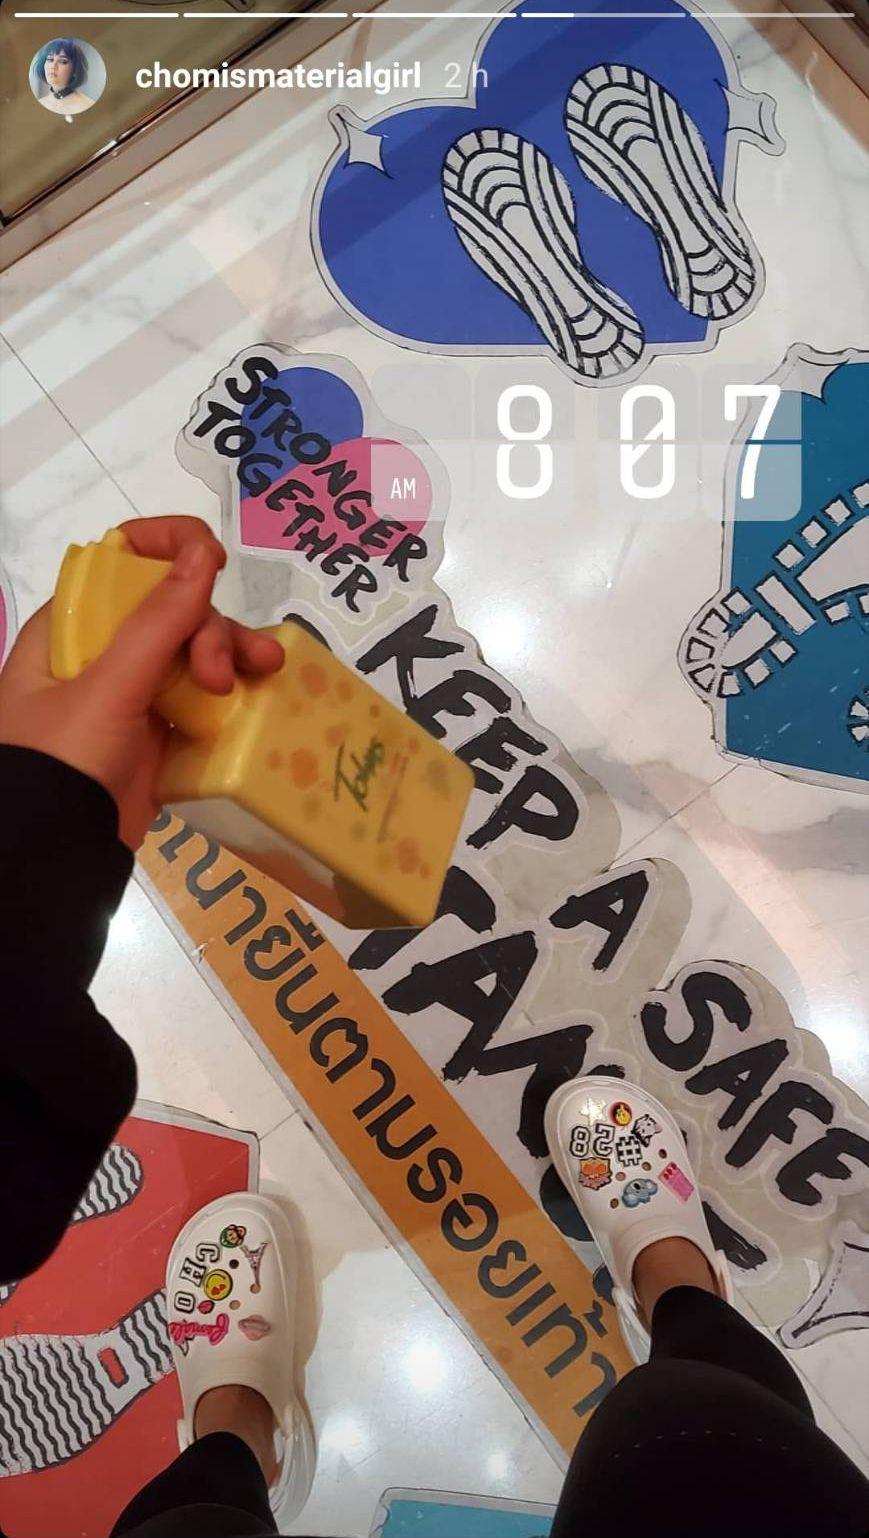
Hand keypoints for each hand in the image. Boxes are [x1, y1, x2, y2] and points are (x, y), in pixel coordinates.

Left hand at [0, 517, 283, 849]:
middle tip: (224, 672)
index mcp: (71, 628)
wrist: (56, 853)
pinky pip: (205, 699)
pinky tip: (262, 695)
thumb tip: (204, 551)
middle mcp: (101, 653)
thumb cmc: (65, 760)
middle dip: (211, 627)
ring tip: (267, 672)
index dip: (170, 550)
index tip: (211, 562)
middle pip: (173, 608)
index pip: (123, 560)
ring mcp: (132, 694)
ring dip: (234, 655)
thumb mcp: (110, 687)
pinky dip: (234, 695)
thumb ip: (160, 621)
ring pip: (196, 652)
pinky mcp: (159, 734)